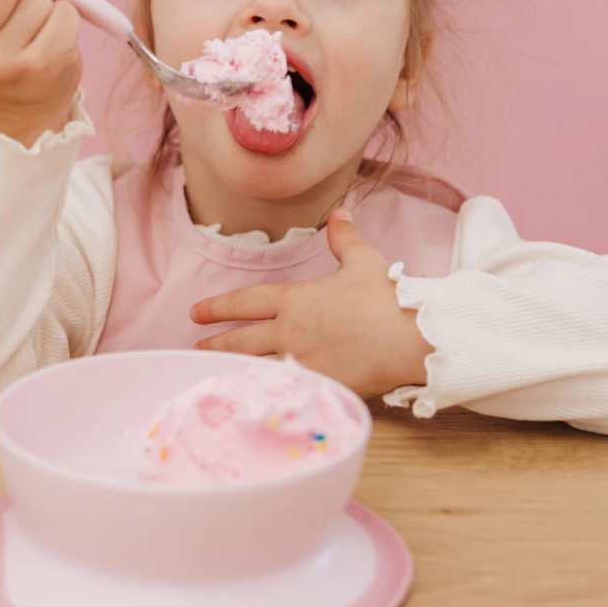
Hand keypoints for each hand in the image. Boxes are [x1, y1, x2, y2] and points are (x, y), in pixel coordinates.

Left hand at [191, 209, 432, 398]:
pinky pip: (277, 389)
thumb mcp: (363, 261)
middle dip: (215, 342)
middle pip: (240, 338)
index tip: (198, 312)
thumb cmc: (386, 297)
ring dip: (230, 367)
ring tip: (214, 369)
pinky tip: (246, 394)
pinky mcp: (315, 385)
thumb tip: (339, 212)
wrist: (409, 336)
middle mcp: (289, 330)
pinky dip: (257, 390)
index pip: (245, 302)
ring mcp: (300, 360)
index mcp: (295, 299)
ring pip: (253, 365)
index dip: (217, 307)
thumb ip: (344, 238)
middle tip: (198, 346)